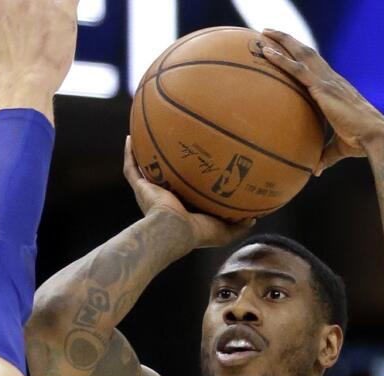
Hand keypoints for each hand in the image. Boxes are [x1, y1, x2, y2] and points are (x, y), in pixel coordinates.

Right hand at [0, 0, 78, 117]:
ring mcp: (44, 4)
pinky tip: (66, 10)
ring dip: (47, 2)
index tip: (12, 11)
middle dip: (29, 2)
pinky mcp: (65, 15)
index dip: (4, 0)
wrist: (25, 88)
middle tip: (29, 18)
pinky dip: (70, 1)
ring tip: (43, 18)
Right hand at [123, 137, 254, 247]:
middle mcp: (163, 197)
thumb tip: (253, 219)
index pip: (185, 190)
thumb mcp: (224, 231)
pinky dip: (129, 152)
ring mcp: (149, 191)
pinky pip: (131, 167)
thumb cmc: (198, 232)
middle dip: (165, 164)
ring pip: (144, 169)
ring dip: (143, 155)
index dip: (188, 179)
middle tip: (173, 146)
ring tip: (145, 135)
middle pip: (163, 176)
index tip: (196, 165)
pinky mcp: (140, 187)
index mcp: (181, 207)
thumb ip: (238, 226)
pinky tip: (130, 136)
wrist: (174, 230)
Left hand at [260, 29, 383, 174]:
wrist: (374, 138)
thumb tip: (315, 171)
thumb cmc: (360, 143)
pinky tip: (266, 52)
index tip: (286, 49)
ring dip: (283, 41)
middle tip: (270, 32)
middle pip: (307, 53)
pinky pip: (297, 69)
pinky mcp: (323, 88)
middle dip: (289, 40)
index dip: (301, 56)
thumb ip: (324, 156)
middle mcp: (331, 80)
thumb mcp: (337, 149)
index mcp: (334, 89)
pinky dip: (281, 59)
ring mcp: (327, 81)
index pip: (315, 67)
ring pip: (302, 54)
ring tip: (265, 32)